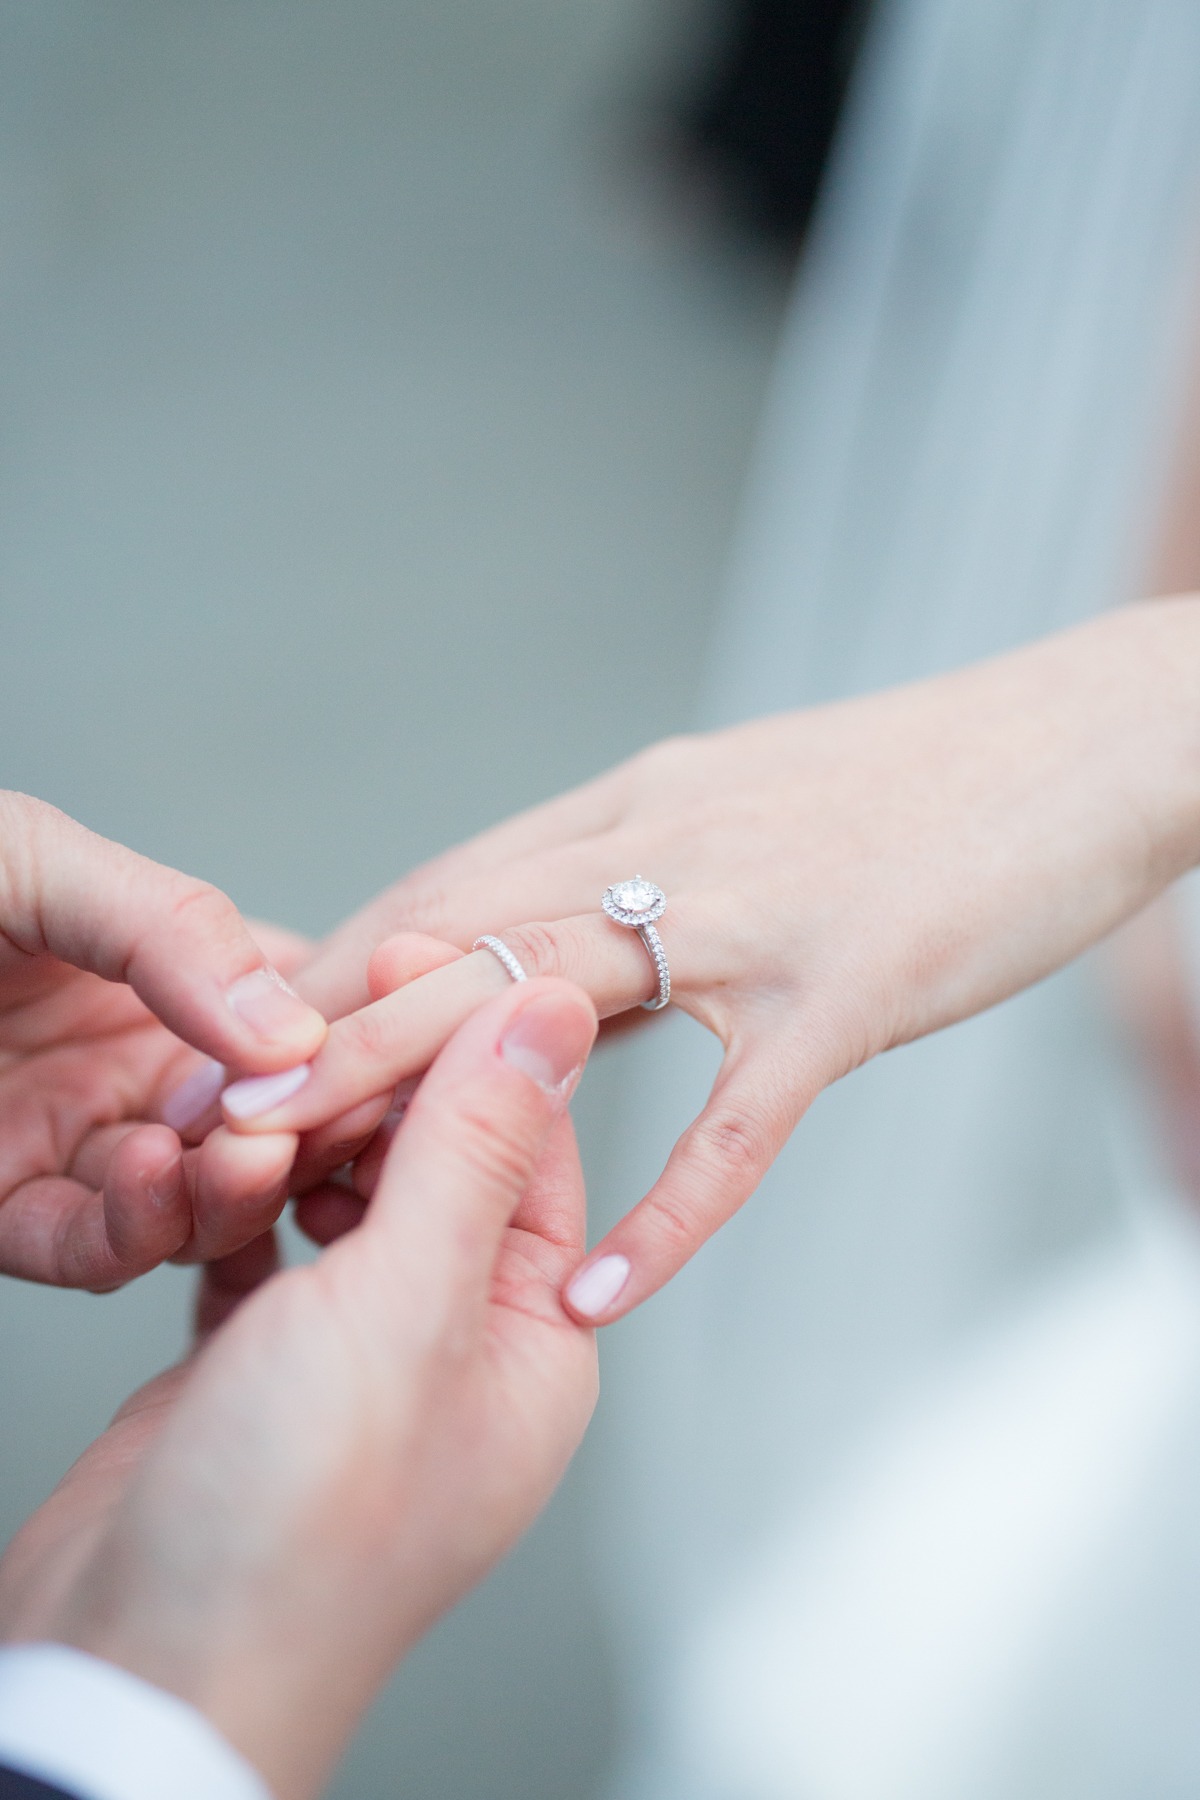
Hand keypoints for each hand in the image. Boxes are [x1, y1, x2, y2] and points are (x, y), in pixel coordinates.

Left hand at [0, 793, 326, 1286]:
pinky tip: (157, 1176)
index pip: (301, 1013)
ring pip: (195, 1195)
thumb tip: (292, 1027)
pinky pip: (93, 1243)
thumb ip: (170, 927)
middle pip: (266, 1119)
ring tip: (241, 1152)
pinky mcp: (4, 1210)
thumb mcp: (33, 861)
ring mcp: (75, 1139)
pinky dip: (138, 1225)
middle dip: (303, 1128)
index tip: (401, 1051)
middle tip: (318, 1122)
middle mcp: (139, 1061)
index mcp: (168, 967)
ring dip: (230, 1185)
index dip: (356, 1037)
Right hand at [0, 977, 597, 1799]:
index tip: (415, 956)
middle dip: (372, 1088)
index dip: (474, 1043)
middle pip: (435, 1163)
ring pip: (342, 1196)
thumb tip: (561, 1017)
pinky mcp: (259, 1367)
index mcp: (531, 1338)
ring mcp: (354, 1358)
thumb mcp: (405, 1308)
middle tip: (307, 1017)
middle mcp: (455, 1345)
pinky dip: (234, 1199)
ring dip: (297, 1140)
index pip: (529, 1146)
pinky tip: (209, 1165)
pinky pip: (262, 1244)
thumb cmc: (294, 1531)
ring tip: (244, 1100)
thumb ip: (478, 1152)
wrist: (140, 1670)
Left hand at [220, 600, 1199, 1322]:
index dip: (328, 974)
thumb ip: (636, 866)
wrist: (1084, 738)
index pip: (444, 891)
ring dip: (424, 1105)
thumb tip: (547, 940)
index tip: (240, 1052)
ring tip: (322, 1207)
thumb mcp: (743, 802)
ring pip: (552, 1007)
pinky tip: (601, 1299)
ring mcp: (757, 917)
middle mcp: (667, 841)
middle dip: (315, 1038)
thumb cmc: (916, 784)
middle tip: (207, 1130)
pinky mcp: (852, 988)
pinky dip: (666, 1215)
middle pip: (453, 940)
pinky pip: (740, 1120)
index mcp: (635, 800)